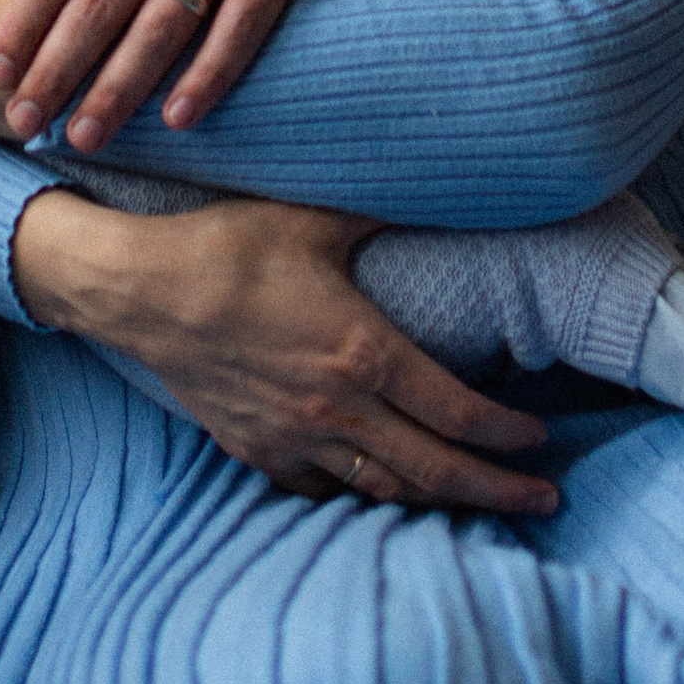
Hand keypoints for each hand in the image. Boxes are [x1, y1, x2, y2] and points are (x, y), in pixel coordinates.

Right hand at [11, 188, 558, 517]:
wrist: (138, 292)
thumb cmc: (227, 247)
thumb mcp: (315, 218)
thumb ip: (381, 211)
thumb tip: (437, 180)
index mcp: (362, 352)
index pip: (458, 413)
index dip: (508, 436)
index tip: (542, 442)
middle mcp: (336, 408)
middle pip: (435, 471)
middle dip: (498, 490)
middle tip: (544, 500)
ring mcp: (294, 438)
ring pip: (384, 489)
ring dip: (439, 501)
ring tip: (479, 502)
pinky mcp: (258, 450)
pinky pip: (326, 488)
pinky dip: (366, 494)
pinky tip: (385, 486)